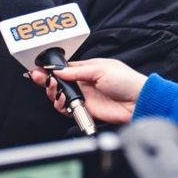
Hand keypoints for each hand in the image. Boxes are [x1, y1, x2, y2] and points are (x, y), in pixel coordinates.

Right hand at [28, 58, 147, 124]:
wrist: (138, 102)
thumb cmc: (126, 81)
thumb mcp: (100, 69)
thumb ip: (77, 71)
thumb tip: (59, 70)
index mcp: (88, 68)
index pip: (65, 68)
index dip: (52, 68)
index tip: (40, 68)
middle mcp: (84, 82)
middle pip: (60, 82)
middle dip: (47, 80)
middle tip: (39, 78)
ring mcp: (85, 96)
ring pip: (61, 95)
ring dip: (53, 93)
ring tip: (53, 90)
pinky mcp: (86, 109)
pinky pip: (68, 108)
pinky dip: (61, 106)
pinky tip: (61, 101)